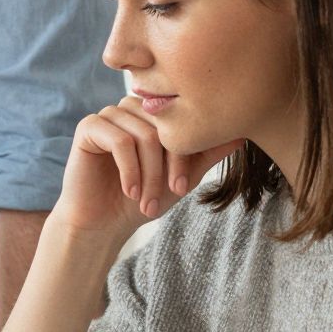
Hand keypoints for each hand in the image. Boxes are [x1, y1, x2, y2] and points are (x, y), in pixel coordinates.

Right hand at [49, 97, 240, 242]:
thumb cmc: (143, 198)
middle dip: (168, 166)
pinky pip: (119, 141)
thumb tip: (243, 133)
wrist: (103, 223)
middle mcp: (131, 108)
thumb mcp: (183, 176)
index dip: (185, 154)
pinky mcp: (89, 127)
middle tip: (167, 195)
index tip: (182, 187)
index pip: (181, 121)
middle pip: (163, 126)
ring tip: (146, 200)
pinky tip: (130, 191)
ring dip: (149, 174)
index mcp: (153, 114)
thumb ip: (208, 153)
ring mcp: (109, 114)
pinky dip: (129, 170)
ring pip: (143, 136)